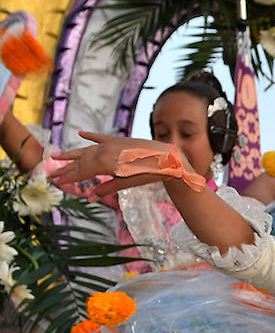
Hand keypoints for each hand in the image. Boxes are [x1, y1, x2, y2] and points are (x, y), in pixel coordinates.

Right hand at [49, 132, 174, 197]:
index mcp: (105, 163)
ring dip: (71, 154)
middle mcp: (104, 151)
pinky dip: (90, 136)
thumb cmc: (148, 173)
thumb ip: (107, 188)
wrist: (166, 158)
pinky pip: (100, 137)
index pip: (81, 172)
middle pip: (80, 161)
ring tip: (56, 156)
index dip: (68, 178)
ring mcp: (111, 144)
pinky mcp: (119, 140)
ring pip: (87, 150)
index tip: (56, 182)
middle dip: (65, 169)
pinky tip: (80, 133)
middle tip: (51, 175)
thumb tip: (90, 198)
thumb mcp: (127, 183)